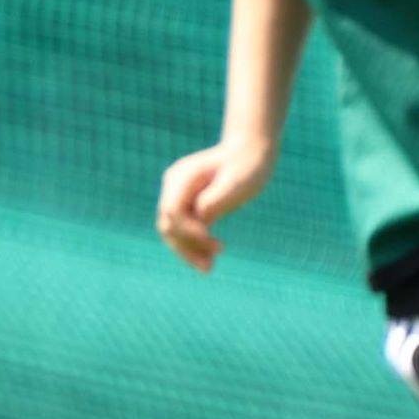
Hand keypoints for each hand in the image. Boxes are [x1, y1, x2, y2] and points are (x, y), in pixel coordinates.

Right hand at [156, 140, 272, 271]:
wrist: (251, 151)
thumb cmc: (248, 164)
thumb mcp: (238, 182)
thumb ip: (216, 198)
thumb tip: (201, 218)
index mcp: (183, 177)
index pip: (173, 211)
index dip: (189, 231)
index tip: (213, 242)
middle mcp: (174, 185)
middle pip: (168, 224)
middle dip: (186, 247)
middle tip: (208, 266)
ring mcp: (178, 195)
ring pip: (172, 231)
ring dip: (188, 251)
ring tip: (208, 267)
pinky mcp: (188, 204)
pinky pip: (184, 230)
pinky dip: (194, 245)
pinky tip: (210, 258)